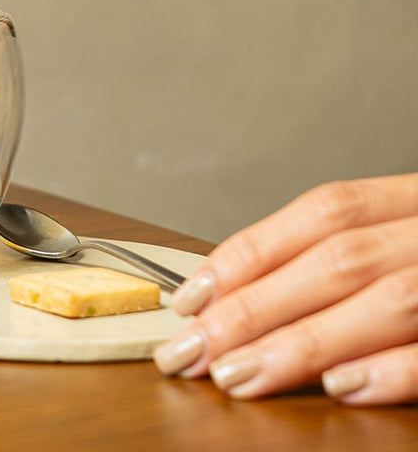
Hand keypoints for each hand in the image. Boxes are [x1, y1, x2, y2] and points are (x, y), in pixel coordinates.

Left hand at [153, 174, 417, 404]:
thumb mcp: (408, 230)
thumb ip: (348, 249)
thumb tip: (248, 291)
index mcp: (410, 201)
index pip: (321, 214)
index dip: (250, 252)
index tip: (191, 296)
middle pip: (336, 262)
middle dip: (255, 307)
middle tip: (191, 349)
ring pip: (384, 302)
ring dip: (302, 342)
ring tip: (237, 374)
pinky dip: (389, 369)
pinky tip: (337, 387)